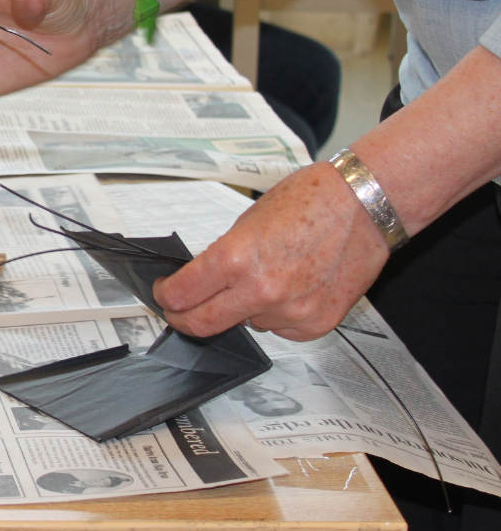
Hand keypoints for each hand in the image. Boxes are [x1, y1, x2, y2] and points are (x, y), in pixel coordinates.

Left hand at [155, 161, 389, 341]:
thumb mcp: (247, 222)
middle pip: (203, 324)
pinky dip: (276, 314)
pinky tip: (292, 287)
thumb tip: (199, 282)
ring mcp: (291, 312)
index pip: (182, 296)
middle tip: (179, 311)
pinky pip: (280, 328)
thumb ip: (222, 257)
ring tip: (268, 276)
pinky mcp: (316, 324)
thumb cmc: (311, 201)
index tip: (165, 294)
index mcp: (237, 259)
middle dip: (184, 319)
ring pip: (246, 324)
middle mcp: (262, 290)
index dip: (166, 297)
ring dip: (243, 309)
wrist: (366, 205)